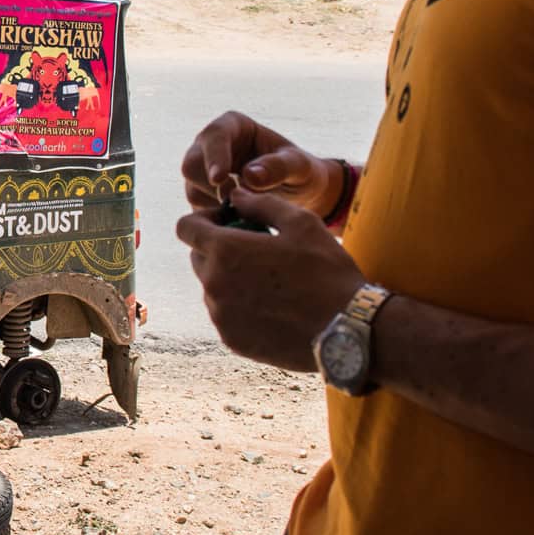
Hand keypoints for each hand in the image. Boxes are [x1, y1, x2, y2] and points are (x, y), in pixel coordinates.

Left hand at [175, 187, 366, 370]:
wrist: (347, 330)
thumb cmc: (327, 271)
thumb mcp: (301, 223)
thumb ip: (260, 203)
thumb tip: (235, 194)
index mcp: (225, 251)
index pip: (186, 227)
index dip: (204, 219)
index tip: (228, 221)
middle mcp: (214, 285)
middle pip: (198, 257)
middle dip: (218, 248)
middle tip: (254, 249)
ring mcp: (220, 316)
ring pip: (211, 288)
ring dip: (229, 278)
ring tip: (268, 280)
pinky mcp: (232, 340)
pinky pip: (224, 314)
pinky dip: (239, 306)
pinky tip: (271, 305)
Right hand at [180, 111, 340, 215]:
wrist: (299, 195)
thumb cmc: (300, 173)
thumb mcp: (299, 167)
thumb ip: (278, 167)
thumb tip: (249, 176)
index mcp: (233, 126)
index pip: (213, 136)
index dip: (214, 156)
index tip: (220, 179)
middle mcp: (211, 146)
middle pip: (191, 164)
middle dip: (210, 186)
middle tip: (237, 201)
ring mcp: (203, 172)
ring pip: (192, 190)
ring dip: (216, 206)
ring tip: (247, 213)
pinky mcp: (203, 196)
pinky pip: (199, 210)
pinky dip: (217, 220)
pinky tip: (241, 222)